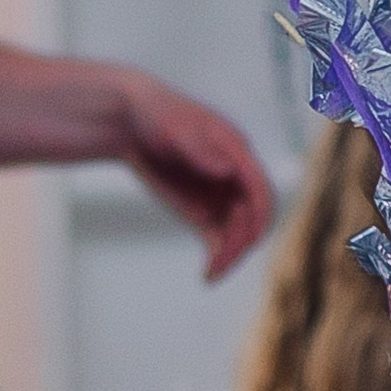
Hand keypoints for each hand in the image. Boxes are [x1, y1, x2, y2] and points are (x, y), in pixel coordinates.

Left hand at [112, 76, 275, 278]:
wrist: (131, 122)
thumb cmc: (156, 115)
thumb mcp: (175, 129)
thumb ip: (201, 151)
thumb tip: (229, 171)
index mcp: (236, 151)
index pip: (259, 187)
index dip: (259, 215)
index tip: (250, 241)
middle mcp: (235, 176)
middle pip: (252, 216)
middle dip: (242, 241)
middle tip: (220, 264)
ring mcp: (220, 195)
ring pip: (237, 233)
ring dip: (230, 254)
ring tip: (210, 275)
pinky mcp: (204, 211)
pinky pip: (218, 239)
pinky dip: (217, 257)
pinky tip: (206, 275)